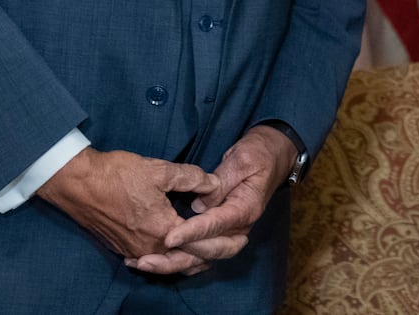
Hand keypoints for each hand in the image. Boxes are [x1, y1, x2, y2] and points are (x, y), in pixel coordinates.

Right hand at [36, 147, 219, 264]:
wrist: (78, 183)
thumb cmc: (118, 175)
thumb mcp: (161, 170)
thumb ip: (193, 178)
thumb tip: (214, 184)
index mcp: (162, 229)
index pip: (199, 242)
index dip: (219, 238)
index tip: (239, 238)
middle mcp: (148, 247)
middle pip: (184, 260)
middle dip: (207, 254)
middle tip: (229, 246)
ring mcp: (132, 250)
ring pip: (167, 263)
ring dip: (186, 258)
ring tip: (205, 249)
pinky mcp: (120, 248)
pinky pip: (150, 260)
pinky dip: (166, 258)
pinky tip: (175, 250)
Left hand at [130, 125, 296, 275]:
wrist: (272, 154)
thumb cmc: (257, 154)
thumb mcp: (241, 160)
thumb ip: (220, 182)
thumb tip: (199, 205)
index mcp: (246, 208)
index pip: (217, 225)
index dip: (192, 233)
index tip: (169, 238)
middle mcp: (241, 226)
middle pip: (211, 251)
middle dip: (180, 256)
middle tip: (149, 258)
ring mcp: (232, 231)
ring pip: (205, 258)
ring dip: (176, 264)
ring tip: (146, 263)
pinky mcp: (221, 232)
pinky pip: (201, 254)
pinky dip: (181, 260)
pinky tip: (157, 260)